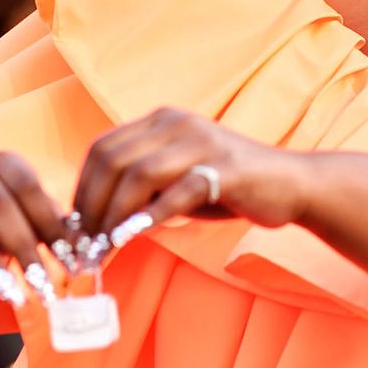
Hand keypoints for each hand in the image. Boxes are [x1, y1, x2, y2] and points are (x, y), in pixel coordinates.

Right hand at [0, 152, 71, 321]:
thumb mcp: (36, 211)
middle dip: (22, 247)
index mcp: (5, 162)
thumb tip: (81, 249)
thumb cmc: (17, 212)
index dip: (48, 221)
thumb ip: (54, 225)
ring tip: (13, 295)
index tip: (69, 257)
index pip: (27, 186)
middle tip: (43, 284)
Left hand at [73, 107, 308, 237]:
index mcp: (162, 121)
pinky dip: (149, 217)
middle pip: (113, 160)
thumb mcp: (178, 176)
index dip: (82, 188)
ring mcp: (202, 142)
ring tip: (106, 247)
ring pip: (138, 174)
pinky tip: (134, 237)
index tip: (76, 226)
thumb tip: (95, 219)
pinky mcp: (225, 168)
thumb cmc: (229, 184)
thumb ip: (142, 186)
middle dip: (92, 206)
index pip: (103, 148)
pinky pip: (177, 192)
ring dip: (115, 215)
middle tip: (86, 245)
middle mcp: (178, 124)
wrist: (290, 183)